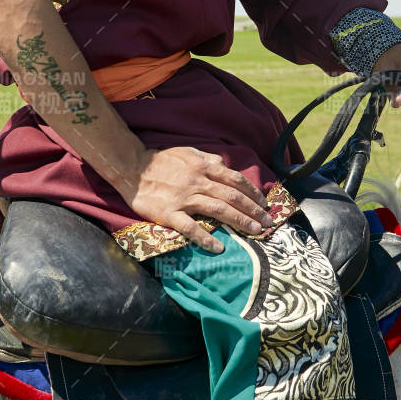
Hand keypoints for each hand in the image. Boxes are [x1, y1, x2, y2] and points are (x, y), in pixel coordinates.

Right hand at [117, 145, 276, 253]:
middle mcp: (197, 182)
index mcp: (203, 167)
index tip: (265, 204)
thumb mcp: (187, 152)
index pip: (235, 180)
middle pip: (231, 196)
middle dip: (253, 210)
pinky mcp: (170, 214)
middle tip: (268, 222)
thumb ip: (207, 159)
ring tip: (254, 232)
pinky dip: (205, 238)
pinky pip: (190, 227)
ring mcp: (184, 198)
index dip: (252, 192)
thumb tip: (224, 165)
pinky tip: (218, 247)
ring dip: (239, 221)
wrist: (133, 169)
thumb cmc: (161, 161)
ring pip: (217, 210)